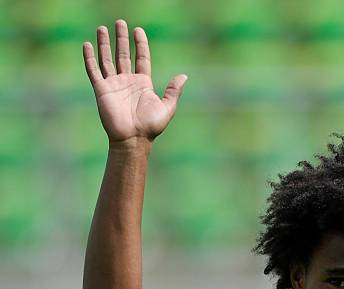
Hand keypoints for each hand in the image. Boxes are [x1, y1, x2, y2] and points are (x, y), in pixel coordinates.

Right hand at [83, 19, 186, 143]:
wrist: (134, 139)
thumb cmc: (151, 126)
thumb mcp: (167, 107)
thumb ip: (173, 91)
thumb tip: (184, 76)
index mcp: (143, 83)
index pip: (141, 58)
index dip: (140, 44)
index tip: (138, 30)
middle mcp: (127, 81)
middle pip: (123, 55)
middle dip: (121, 39)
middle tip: (120, 22)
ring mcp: (113, 84)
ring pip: (107, 59)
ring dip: (105, 44)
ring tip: (103, 28)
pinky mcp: (101, 90)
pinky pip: (93, 71)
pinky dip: (89, 58)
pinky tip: (87, 45)